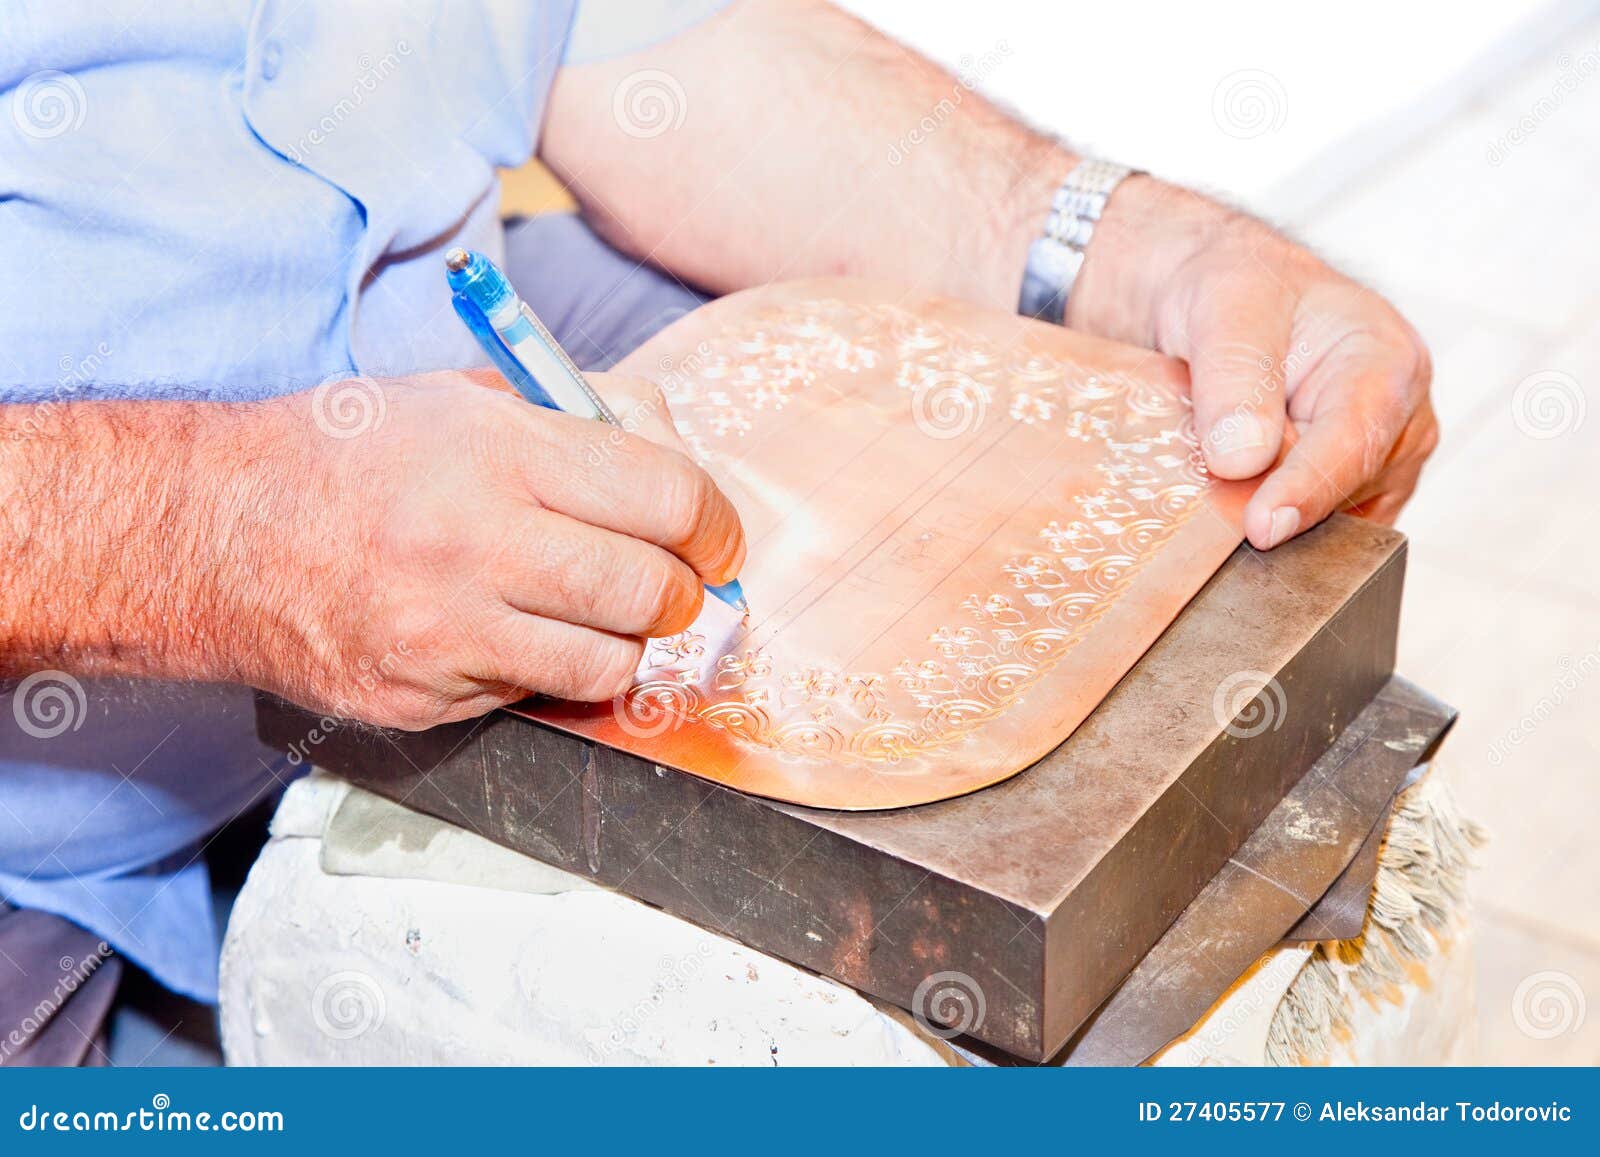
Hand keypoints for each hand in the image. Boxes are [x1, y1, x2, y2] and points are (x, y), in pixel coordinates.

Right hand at [230, 370, 743, 728]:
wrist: (211, 535)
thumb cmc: (347, 456)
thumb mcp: (461, 399)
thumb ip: (578, 421)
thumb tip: (678, 460)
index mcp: (494, 453)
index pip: (666, 496)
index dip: (715, 522)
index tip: (717, 537)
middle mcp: (472, 544)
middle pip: (650, 592)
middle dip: (683, 592)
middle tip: (672, 583)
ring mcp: (444, 633)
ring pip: (609, 664)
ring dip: (626, 641)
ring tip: (596, 612)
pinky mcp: (422, 699)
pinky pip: (533, 695)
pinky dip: (544, 669)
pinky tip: (509, 632)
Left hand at [1068, 178, 1437, 549]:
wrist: (1231, 304)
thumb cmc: (1240, 291)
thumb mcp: (1224, 307)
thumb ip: (1234, 376)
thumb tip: (1243, 461)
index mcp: (1389, 362)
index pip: (1354, 442)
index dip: (1305, 489)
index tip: (1260, 526)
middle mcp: (1402, 419)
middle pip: (1342, 491)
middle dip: (1276, 502)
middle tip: (1206, 499)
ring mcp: (1381, 463)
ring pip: (1326, 522)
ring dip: (1267, 512)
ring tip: (1214, 481)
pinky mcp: (1350, 495)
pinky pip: (1314, 534)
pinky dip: (1270, 524)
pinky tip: (1230, 500)